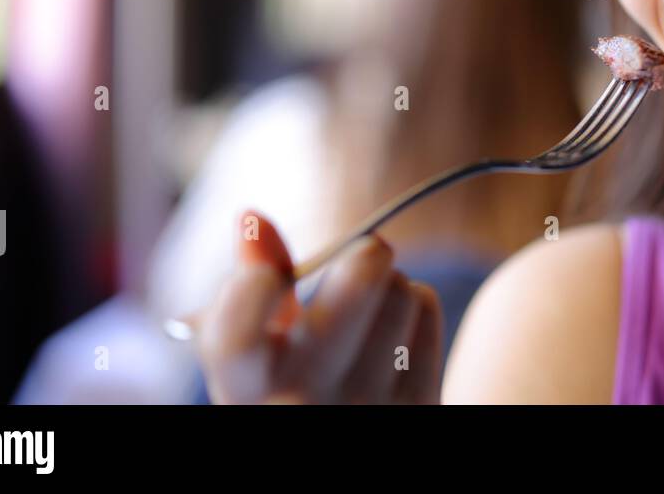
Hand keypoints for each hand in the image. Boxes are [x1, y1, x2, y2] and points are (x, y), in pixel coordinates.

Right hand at [196, 211, 443, 403]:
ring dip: (387, 285)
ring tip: (367, 311)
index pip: (237, 334)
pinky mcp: (419, 403)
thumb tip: (252, 218)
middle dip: (361, 254)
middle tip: (356, 260)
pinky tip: (392, 335)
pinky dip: (412, 307)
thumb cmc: (287, 391)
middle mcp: (307, 402)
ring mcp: (370, 406)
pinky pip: (426, 310)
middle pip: (361, 280)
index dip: (252, 288)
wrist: (343, 445)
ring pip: (400, 289)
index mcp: (249, 390)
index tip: (269, 277)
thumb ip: (247, 291)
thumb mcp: (254, 358)